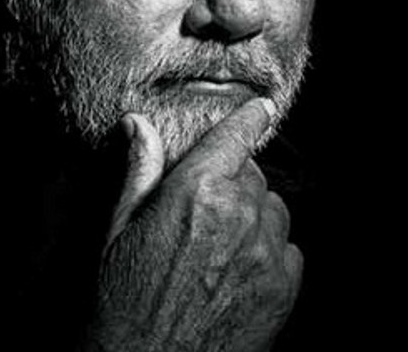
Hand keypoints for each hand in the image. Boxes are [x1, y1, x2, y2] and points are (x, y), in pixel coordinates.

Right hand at [84, 100, 302, 351]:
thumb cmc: (123, 300)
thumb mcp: (118, 229)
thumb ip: (138, 171)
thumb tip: (138, 123)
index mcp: (197, 191)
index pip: (235, 137)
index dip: (250, 118)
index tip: (262, 107)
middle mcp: (238, 214)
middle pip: (253, 173)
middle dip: (234, 179)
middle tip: (206, 206)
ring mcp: (265, 253)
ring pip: (274, 208)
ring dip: (255, 213)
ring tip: (222, 241)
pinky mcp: (283, 289)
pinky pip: (289, 248)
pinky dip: (270, 250)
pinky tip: (240, 269)